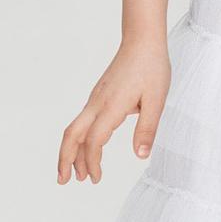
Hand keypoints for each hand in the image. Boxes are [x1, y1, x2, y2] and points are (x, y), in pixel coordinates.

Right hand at [57, 36, 171, 183]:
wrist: (142, 40)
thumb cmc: (151, 67)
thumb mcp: (157, 100)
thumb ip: (148, 129)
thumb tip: (140, 155)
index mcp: (111, 106)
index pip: (93, 140)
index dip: (92, 162)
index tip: (96, 179)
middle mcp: (97, 103)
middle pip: (71, 134)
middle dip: (65, 159)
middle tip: (63, 181)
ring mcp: (95, 99)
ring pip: (74, 128)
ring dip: (71, 151)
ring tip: (74, 173)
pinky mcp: (99, 96)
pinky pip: (83, 121)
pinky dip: (80, 139)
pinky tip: (87, 148)